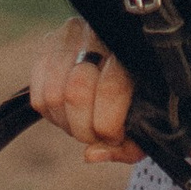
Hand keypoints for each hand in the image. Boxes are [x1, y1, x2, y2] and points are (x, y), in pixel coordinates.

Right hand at [28, 19, 141, 165]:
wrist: (136, 57)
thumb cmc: (146, 96)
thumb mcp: (151, 121)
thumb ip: (129, 145)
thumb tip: (90, 155)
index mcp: (133, 49)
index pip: (110, 89)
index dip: (108, 126)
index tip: (115, 137)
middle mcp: (99, 34)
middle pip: (76, 93)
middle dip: (84, 129)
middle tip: (96, 136)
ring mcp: (70, 35)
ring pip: (53, 95)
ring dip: (66, 124)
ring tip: (83, 126)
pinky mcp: (49, 44)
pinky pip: (38, 94)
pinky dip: (51, 116)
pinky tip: (69, 115)